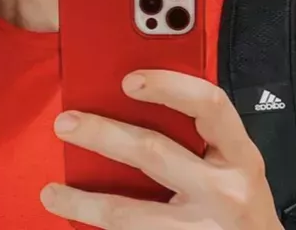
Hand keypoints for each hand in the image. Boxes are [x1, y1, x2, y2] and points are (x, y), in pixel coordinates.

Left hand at [40, 70, 281, 228]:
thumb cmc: (242, 206)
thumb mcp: (234, 165)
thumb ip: (203, 136)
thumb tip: (139, 100)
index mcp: (240, 156)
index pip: (209, 105)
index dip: (168, 86)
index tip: (129, 80)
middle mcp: (226, 191)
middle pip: (153, 153)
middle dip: (103, 134)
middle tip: (67, 124)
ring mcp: (203, 229)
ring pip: (130, 213)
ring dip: (84, 202)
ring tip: (52, 192)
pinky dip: (100, 229)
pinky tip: (78, 222)